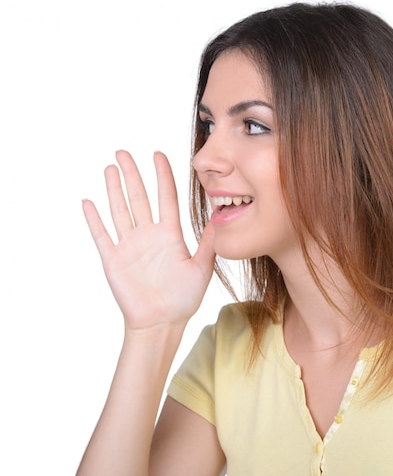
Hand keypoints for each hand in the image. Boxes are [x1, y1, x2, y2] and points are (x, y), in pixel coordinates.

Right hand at [82, 150, 214, 332]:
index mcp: (170, 235)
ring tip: (110, 167)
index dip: (162, 176)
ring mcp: (129, 246)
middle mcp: (148, 235)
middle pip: (139, 197)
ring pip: (119, 210)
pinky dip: (94, 219)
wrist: (162, 323)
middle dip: (132, 174)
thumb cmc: (184, 299)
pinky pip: (102, 235)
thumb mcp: (202, 267)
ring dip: (114, 189)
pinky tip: (88, 201)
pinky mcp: (113, 259)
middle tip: (124, 152)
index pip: (166, 197)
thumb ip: (209, 242)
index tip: (158, 154)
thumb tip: (221, 217)